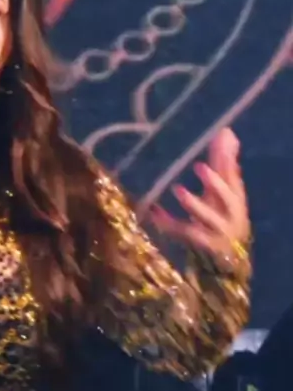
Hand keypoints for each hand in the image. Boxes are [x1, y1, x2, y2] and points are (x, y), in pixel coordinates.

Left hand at [149, 128, 249, 259]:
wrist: (227, 258)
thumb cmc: (222, 217)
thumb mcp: (222, 191)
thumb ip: (223, 164)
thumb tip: (226, 132)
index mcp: (236, 199)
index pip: (233, 178)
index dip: (227, 162)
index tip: (219, 143)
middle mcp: (231, 215)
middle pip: (227, 198)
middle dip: (215, 182)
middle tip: (200, 166)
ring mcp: (218, 232)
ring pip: (207, 218)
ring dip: (194, 203)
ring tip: (178, 189)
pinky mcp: (202, 246)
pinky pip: (184, 233)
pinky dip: (168, 223)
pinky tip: (154, 212)